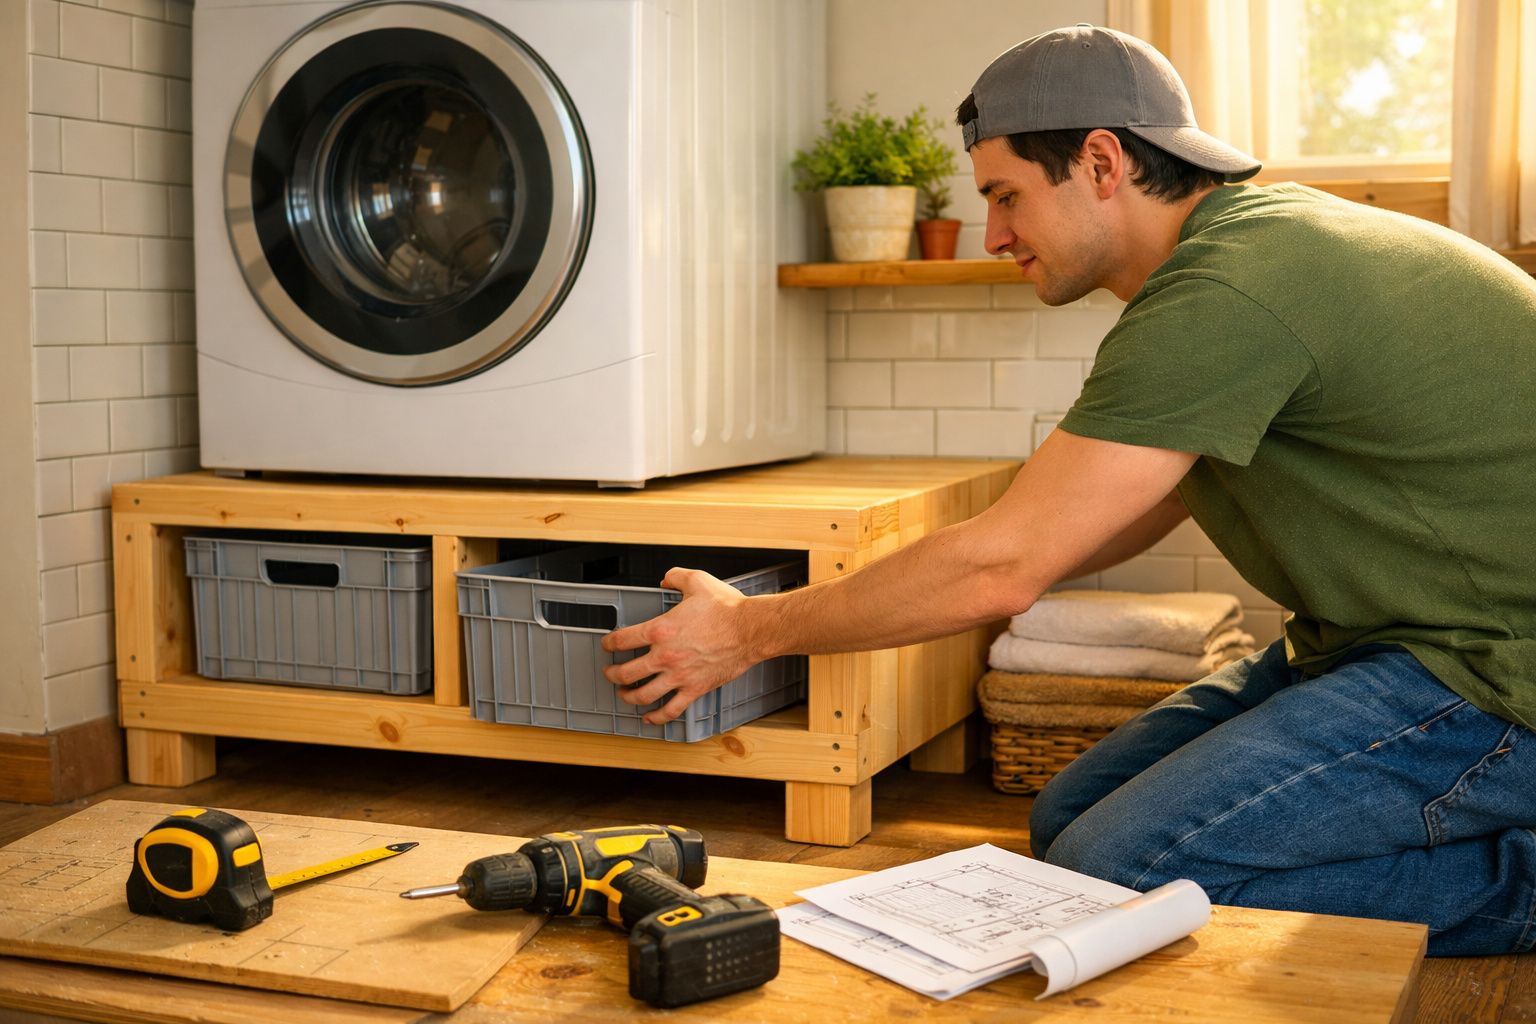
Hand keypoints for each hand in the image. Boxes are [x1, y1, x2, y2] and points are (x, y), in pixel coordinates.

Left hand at [600, 567, 761, 725]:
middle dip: (612, 674)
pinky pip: (670, 709)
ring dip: (628, 696)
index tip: (607, 645)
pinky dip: (656, 717)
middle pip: (626, 672)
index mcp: (661, 629)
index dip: (608, 644)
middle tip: (610, 673)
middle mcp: (665, 656)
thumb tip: (665, 579)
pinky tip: (649, 718)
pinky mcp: (695, 689)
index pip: (622, 640)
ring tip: (624, 695)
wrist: (751, 630)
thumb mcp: (697, 581)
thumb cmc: (727, 609)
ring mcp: (679, 675)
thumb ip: (675, 577)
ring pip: (643, 695)